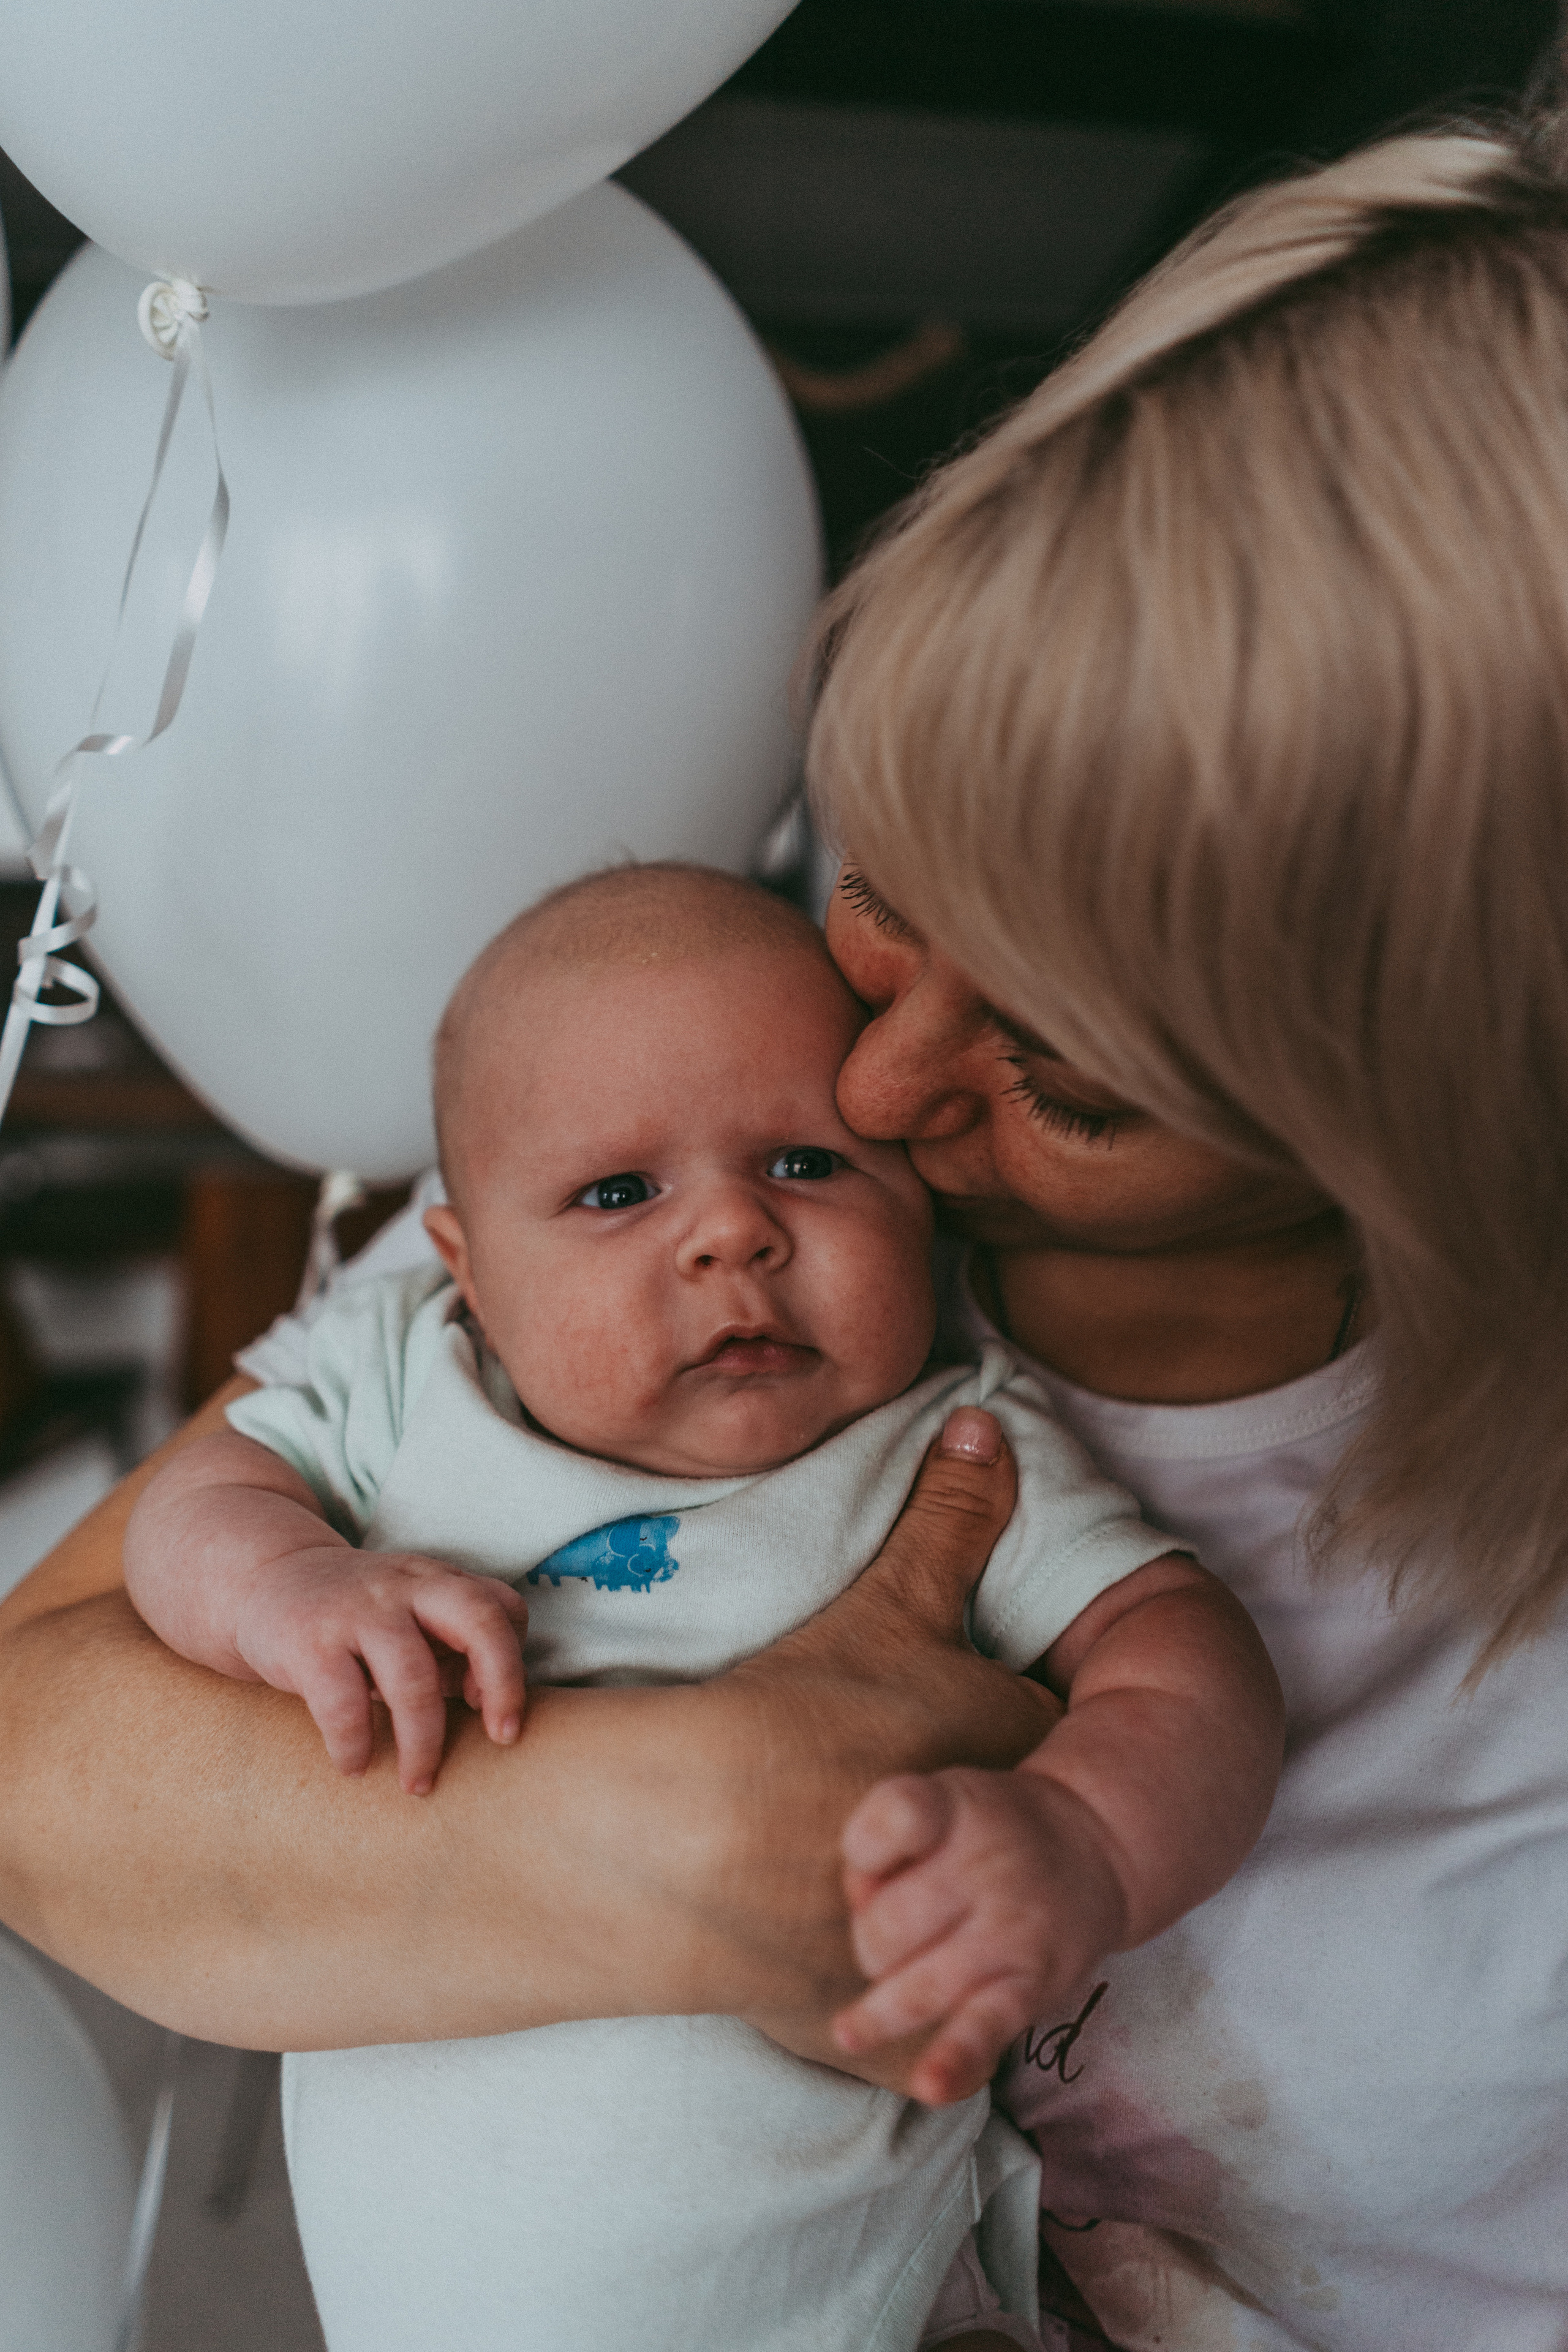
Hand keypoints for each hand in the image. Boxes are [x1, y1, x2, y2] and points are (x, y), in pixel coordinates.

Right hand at [233, 1546, 528, 1794]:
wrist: (262, 1582)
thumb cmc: (354, 1617)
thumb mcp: (410, 1614)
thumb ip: (453, 1647)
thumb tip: (489, 1705)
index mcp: (436, 1582)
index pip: (501, 1607)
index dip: (512, 1659)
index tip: (495, 1711)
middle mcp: (404, 1588)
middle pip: (478, 1620)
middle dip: (503, 1683)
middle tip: (502, 1739)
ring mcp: (356, 1611)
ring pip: (412, 1677)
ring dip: (424, 1742)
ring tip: (417, 1783)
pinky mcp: (309, 1643)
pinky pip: (343, 1704)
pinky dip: (355, 1745)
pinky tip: (354, 1765)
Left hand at [832, 1762, 1126, 2106]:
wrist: (1092, 1847)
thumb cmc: (986, 1828)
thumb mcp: (938, 1801)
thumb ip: (883, 1843)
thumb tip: (859, 1906)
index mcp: (953, 1807)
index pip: (897, 1816)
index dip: (868, 1847)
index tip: (867, 1860)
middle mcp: (986, 1864)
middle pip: (887, 1924)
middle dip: (870, 1939)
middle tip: (894, 1932)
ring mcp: (1011, 1930)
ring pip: (921, 1984)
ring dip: (880, 2012)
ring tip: (849, 2031)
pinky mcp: (1031, 1987)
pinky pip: (985, 2029)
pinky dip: (956, 2062)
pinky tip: (930, 2086)